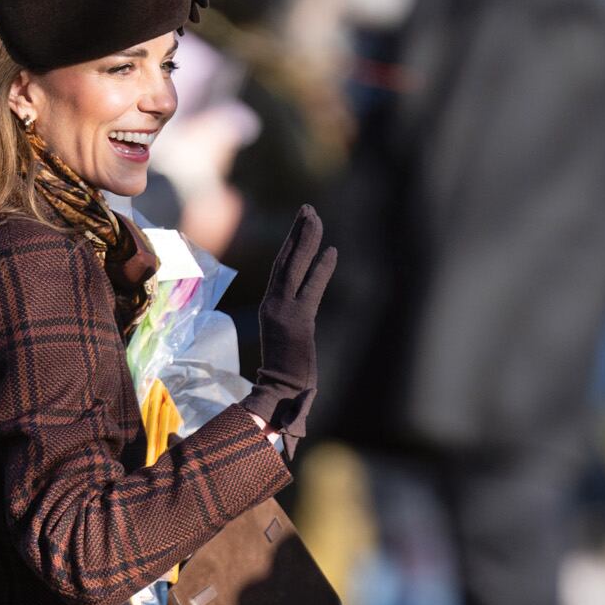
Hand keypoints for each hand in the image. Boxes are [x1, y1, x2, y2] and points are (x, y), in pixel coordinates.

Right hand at [242, 206, 336, 451]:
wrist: (278, 397)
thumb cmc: (284, 378)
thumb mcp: (288, 343)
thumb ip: (292, 324)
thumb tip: (300, 315)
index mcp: (271, 309)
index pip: (282, 270)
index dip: (292, 244)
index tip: (303, 224)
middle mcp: (274, 306)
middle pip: (286, 261)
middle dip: (298, 232)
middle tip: (309, 208)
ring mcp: (283, 313)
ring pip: (293, 268)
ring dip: (305, 240)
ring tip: (314, 216)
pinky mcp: (297, 323)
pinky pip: (310, 289)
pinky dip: (321, 270)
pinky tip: (332, 251)